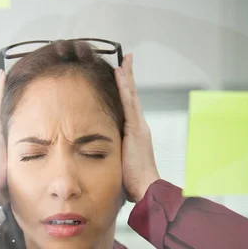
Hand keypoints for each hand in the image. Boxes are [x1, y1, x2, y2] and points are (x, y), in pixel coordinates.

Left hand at [114, 54, 159, 202]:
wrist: (146, 188)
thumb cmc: (134, 182)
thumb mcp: (121, 164)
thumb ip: (115, 155)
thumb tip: (102, 157)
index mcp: (136, 135)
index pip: (130, 108)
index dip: (126, 92)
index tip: (121, 77)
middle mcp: (140, 127)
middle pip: (133, 97)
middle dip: (129, 78)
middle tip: (125, 60)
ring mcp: (139, 127)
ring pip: (131, 96)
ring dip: (126, 78)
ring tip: (122, 61)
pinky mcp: (135, 129)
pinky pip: (128, 103)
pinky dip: (124, 88)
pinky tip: (119, 75)